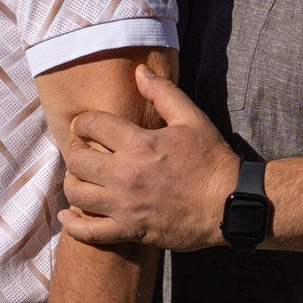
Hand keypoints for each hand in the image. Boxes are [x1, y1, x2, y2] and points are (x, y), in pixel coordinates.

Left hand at [59, 65, 237, 251]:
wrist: (231, 204)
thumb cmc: (213, 160)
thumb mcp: (193, 119)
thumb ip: (164, 93)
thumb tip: (140, 71)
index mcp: (140, 144)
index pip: (92, 125)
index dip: (83, 122)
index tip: (87, 127)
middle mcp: (126, 174)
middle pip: (77, 159)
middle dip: (78, 151)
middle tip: (87, 152)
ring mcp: (125, 205)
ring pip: (76, 193)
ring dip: (75, 183)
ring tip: (85, 178)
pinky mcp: (129, 230)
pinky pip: (88, 232)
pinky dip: (73, 224)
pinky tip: (71, 216)